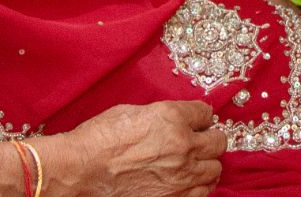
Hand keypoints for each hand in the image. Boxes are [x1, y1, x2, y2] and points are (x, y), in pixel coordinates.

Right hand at [37, 101, 225, 196]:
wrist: (82, 170)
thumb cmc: (100, 139)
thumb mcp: (132, 112)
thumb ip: (162, 115)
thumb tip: (175, 119)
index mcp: (172, 118)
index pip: (205, 113)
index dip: (201, 117)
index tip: (198, 120)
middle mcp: (183, 146)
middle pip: (218, 142)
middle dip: (210, 139)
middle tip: (201, 141)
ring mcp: (181, 176)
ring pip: (215, 169)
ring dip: (207, 164)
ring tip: (195, 163)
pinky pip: (203, 192)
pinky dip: (199, 186)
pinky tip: (188, 181)